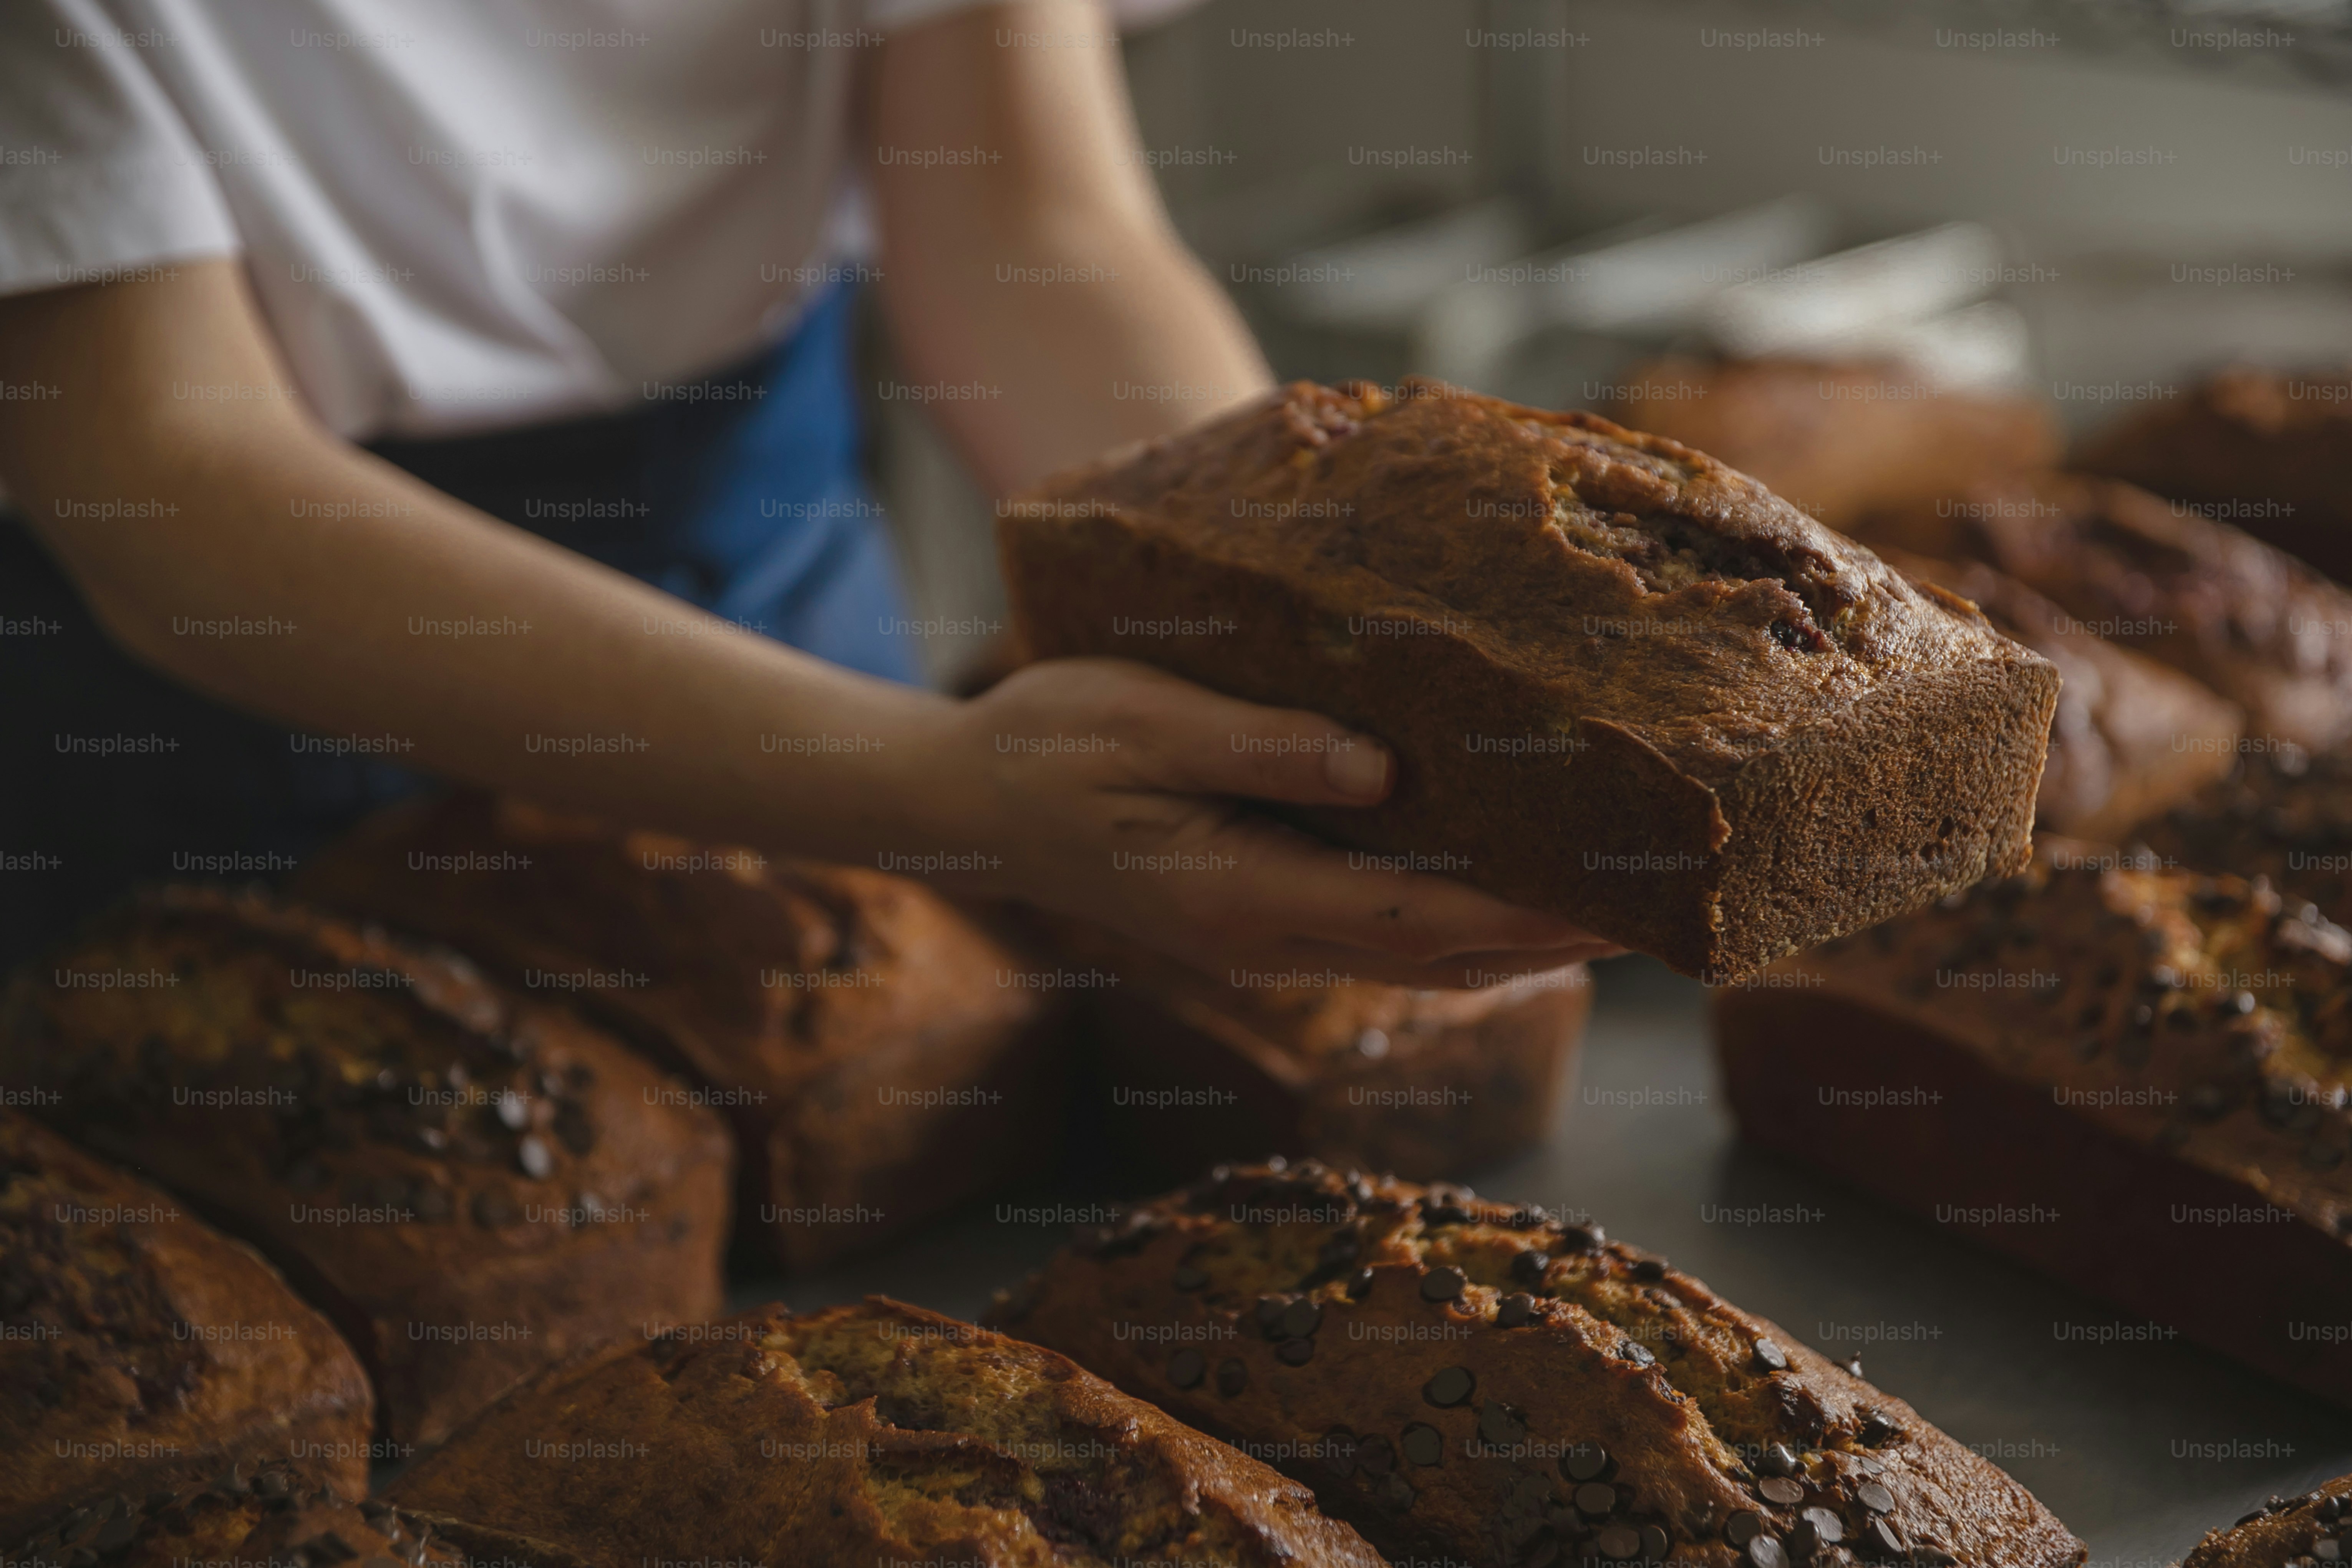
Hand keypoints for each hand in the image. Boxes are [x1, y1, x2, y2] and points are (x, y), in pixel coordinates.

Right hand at [913, 657, 1621, 987]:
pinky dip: (1462, 926)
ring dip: (1520, 942)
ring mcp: (1265, 941)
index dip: (1525, 917)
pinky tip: (1511, 894)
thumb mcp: (1140, 721)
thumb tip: (1381, 771)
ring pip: (1422, 961)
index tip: (1621, 901)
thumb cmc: (1049, 744)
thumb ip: (1259, 748)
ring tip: (1619, 909)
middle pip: (1441, 957)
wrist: (973, 805)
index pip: (1416, 920)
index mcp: (1241, 895)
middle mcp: (1267, 938)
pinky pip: (1386, 939)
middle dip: (1555, 940)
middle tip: (1666, 910)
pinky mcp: (1262, 919)